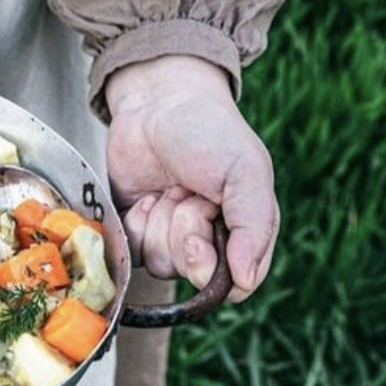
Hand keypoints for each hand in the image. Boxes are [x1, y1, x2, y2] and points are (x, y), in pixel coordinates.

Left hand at [105, 54, 278, 301]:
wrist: (158, 102)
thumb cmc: (211, 131)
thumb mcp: (247, 173)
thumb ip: (254, 228)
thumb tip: (245, 281)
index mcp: (245, 231)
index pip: (236, 283)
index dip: (215, 265)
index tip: (206, 227)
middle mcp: (209, 240)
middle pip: (194, 275)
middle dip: (185, 234)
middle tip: (186, 195)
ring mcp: (170, 236)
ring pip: (161, 265)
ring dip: (160, 225)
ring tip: (168, 189)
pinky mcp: (138, 229)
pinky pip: (132, 251)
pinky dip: (137, 223)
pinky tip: (147, 195)